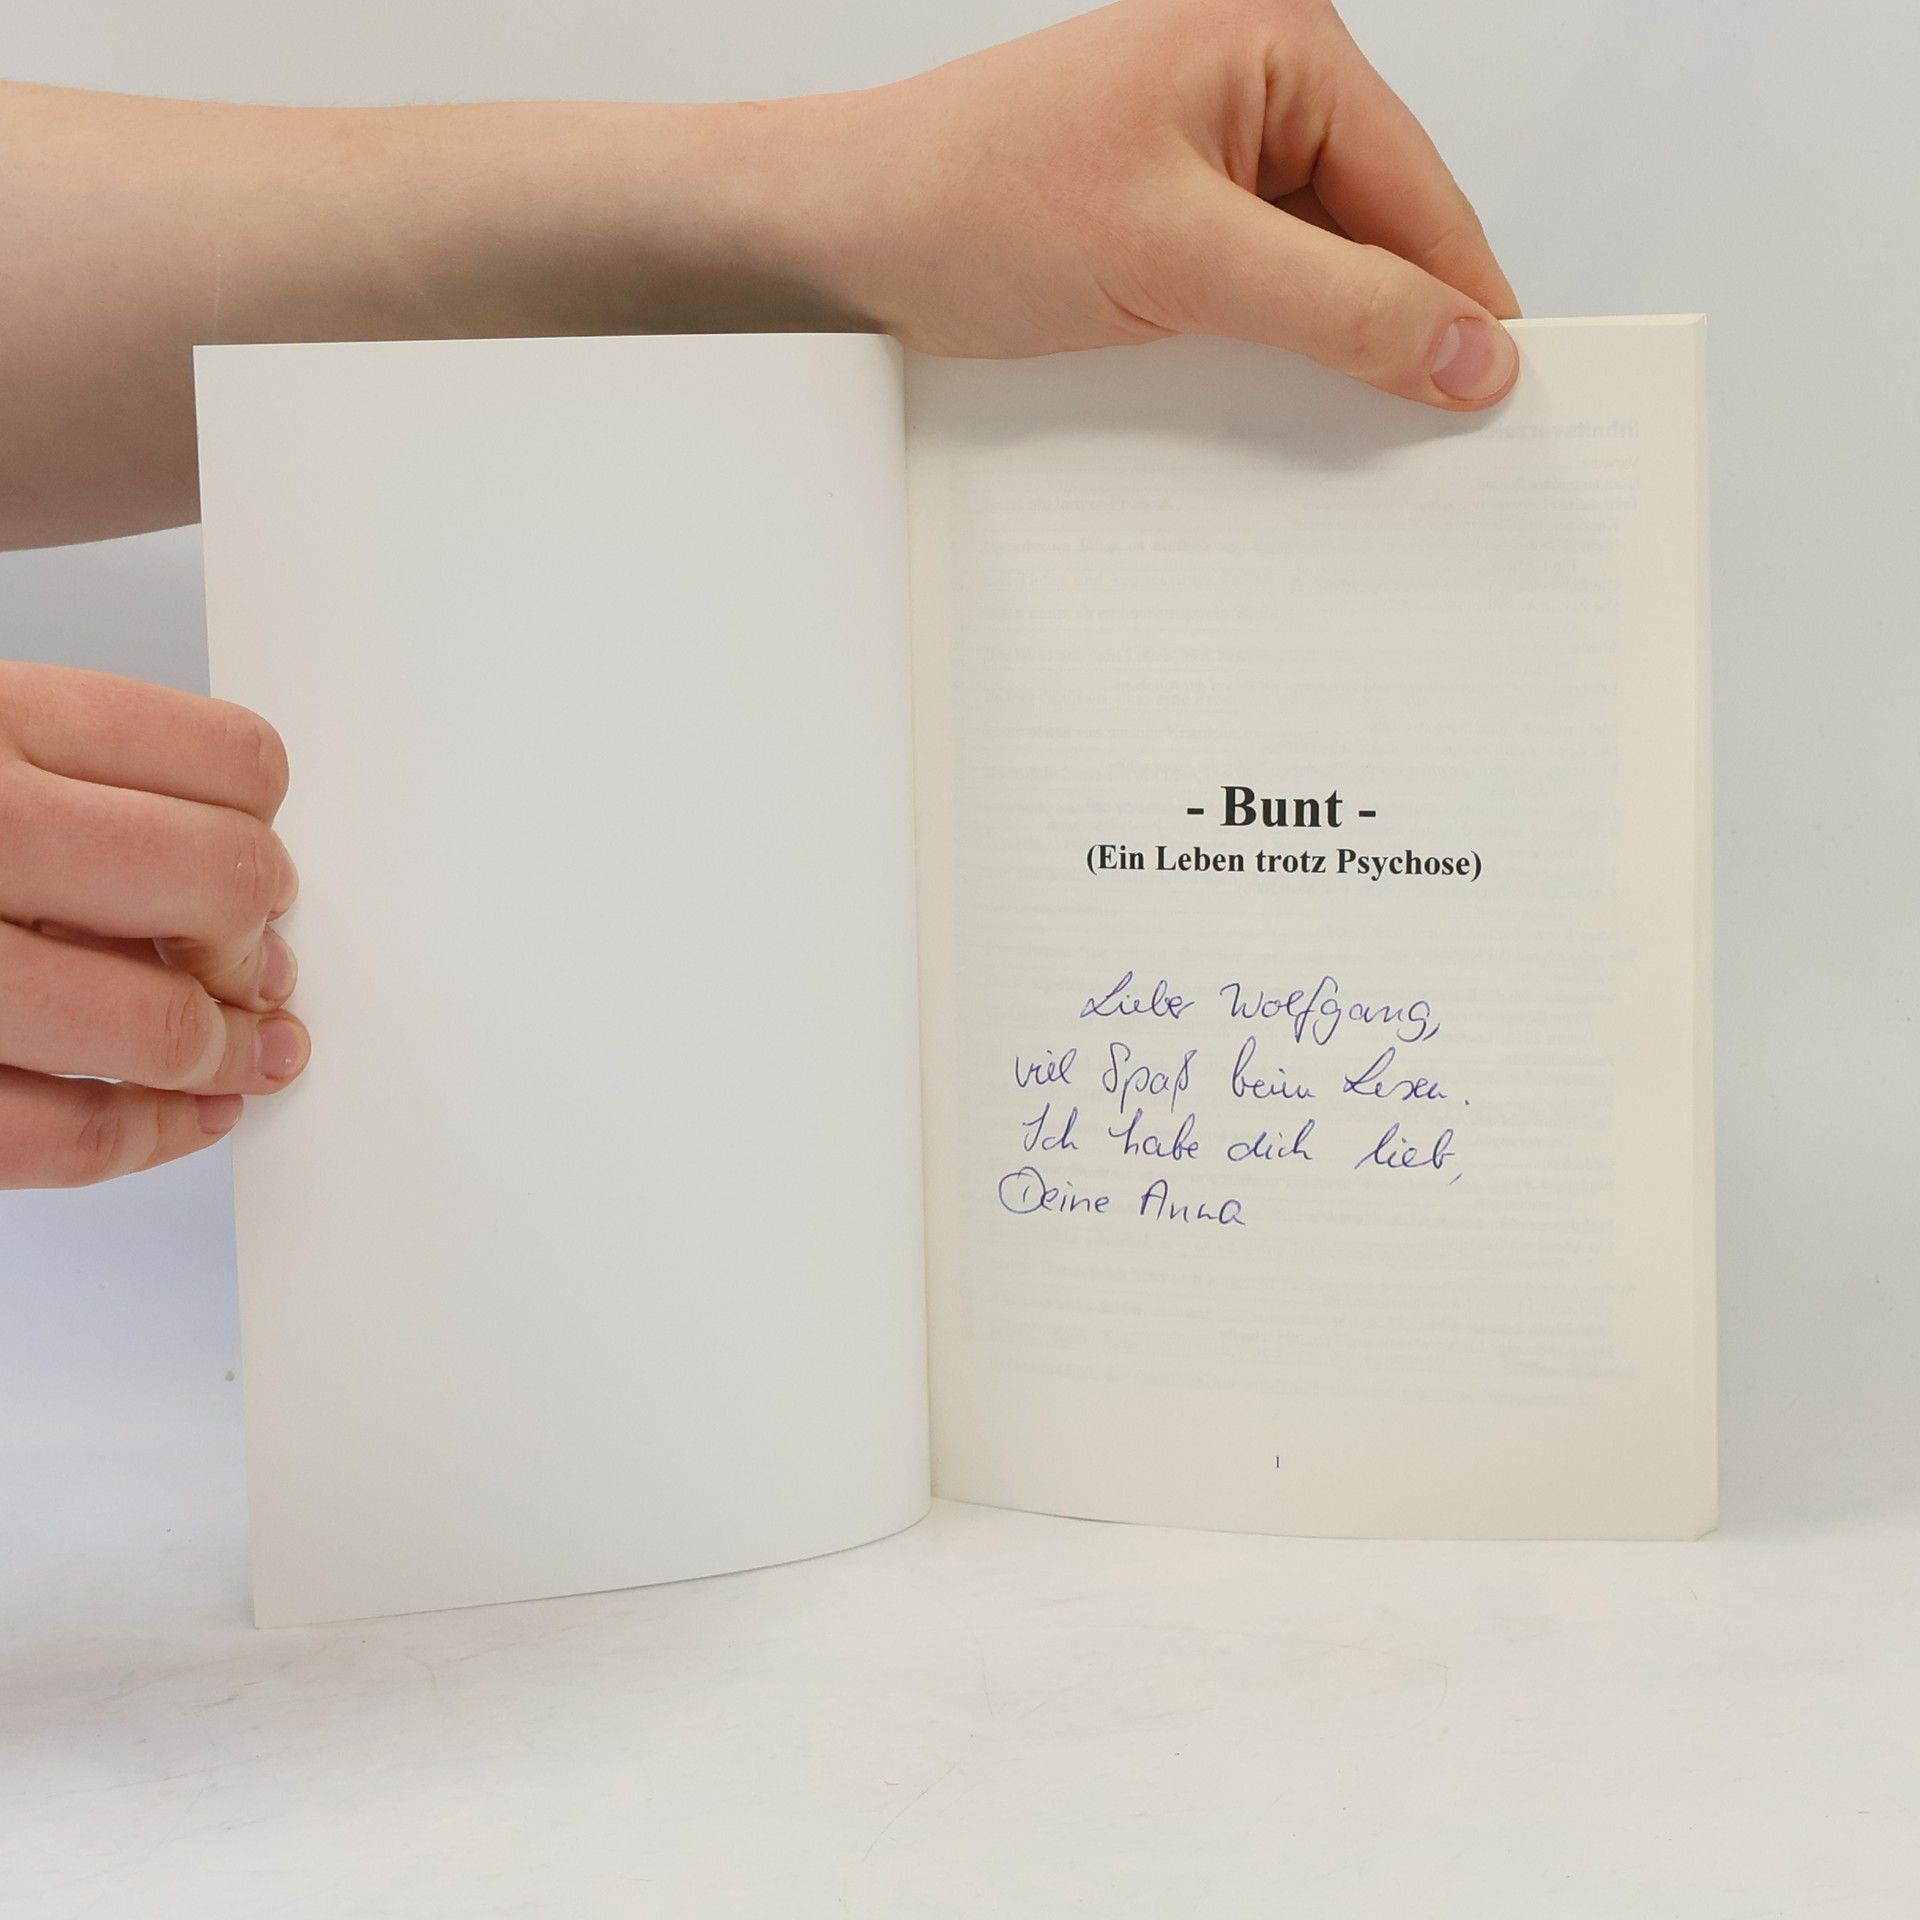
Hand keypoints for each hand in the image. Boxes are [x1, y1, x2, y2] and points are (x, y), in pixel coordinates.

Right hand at [0, 663, 307, 1186]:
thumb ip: (76, 778)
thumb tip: (237, 873)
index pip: (232, 762)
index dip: (272, 829)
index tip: (266, 865)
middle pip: (223, 882)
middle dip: (255, 940)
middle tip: (256, 965)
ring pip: (161, 1024)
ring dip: (222, 1050)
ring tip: (234, 1049)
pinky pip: (69, 1136)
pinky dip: (151, 1136)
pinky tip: (184, 1114)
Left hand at [809, 0, 1519, 407]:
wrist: (841, 238)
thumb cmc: (970, 201)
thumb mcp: (1178, 259)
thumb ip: (1337, 307)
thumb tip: (1467, 352)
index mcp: (1276, 47)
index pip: (1420, 192)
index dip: (1462, 304)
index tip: (1500, 403)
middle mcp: (1251, 93)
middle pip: (1375, 237)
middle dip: (1388, 337)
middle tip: (1417, 447)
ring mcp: (1204, 161)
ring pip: (1313, 278)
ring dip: (1316, 357)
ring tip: (1325, 437)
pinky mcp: (1164, 225)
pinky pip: (1249, 300)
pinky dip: (1259, 359)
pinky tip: (1254, 414)